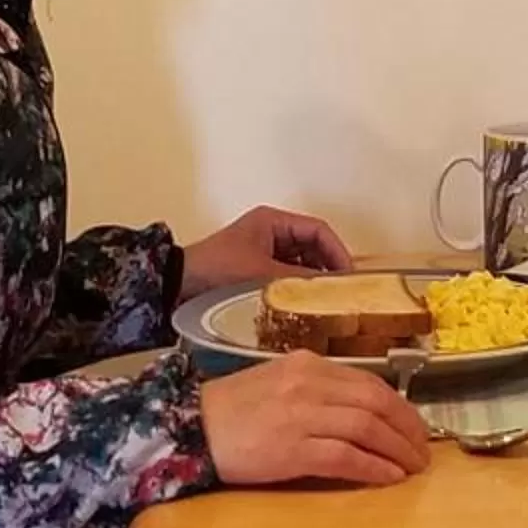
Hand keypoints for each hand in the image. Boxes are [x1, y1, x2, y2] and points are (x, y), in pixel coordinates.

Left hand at [180, 204, 352, 299]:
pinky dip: (297, 289)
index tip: (349, 275)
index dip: (337, 250)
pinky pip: (287, 277)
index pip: (318, 230)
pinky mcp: (256, 271)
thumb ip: (298, 279)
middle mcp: (272, 232)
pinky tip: (304, 306)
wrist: (178, 286)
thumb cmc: (217, 269)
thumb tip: (329, 289)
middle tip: (341, 291)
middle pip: (313, 246)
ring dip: (312, 280)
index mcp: (273, 221)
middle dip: (327, 267)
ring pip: (301, 263)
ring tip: (325, 301)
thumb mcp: (261, 273)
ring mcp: (264, 252)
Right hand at [201, 353, 429, 487]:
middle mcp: (309, 383)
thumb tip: (361, 410)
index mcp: (308, 364)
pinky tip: (389, 478)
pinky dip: (373, 467)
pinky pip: (345, 456)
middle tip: (423, 450)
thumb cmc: (232, 410)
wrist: (189, 428)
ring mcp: (301, 415)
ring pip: (367, 427)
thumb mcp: (278, 382)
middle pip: (376, 402)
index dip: (400, 406)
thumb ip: (317, 389)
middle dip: (407, 427)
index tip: (415, 426)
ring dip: (397, 449)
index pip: (369, 382)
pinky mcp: (291, 449)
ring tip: (413, 467)